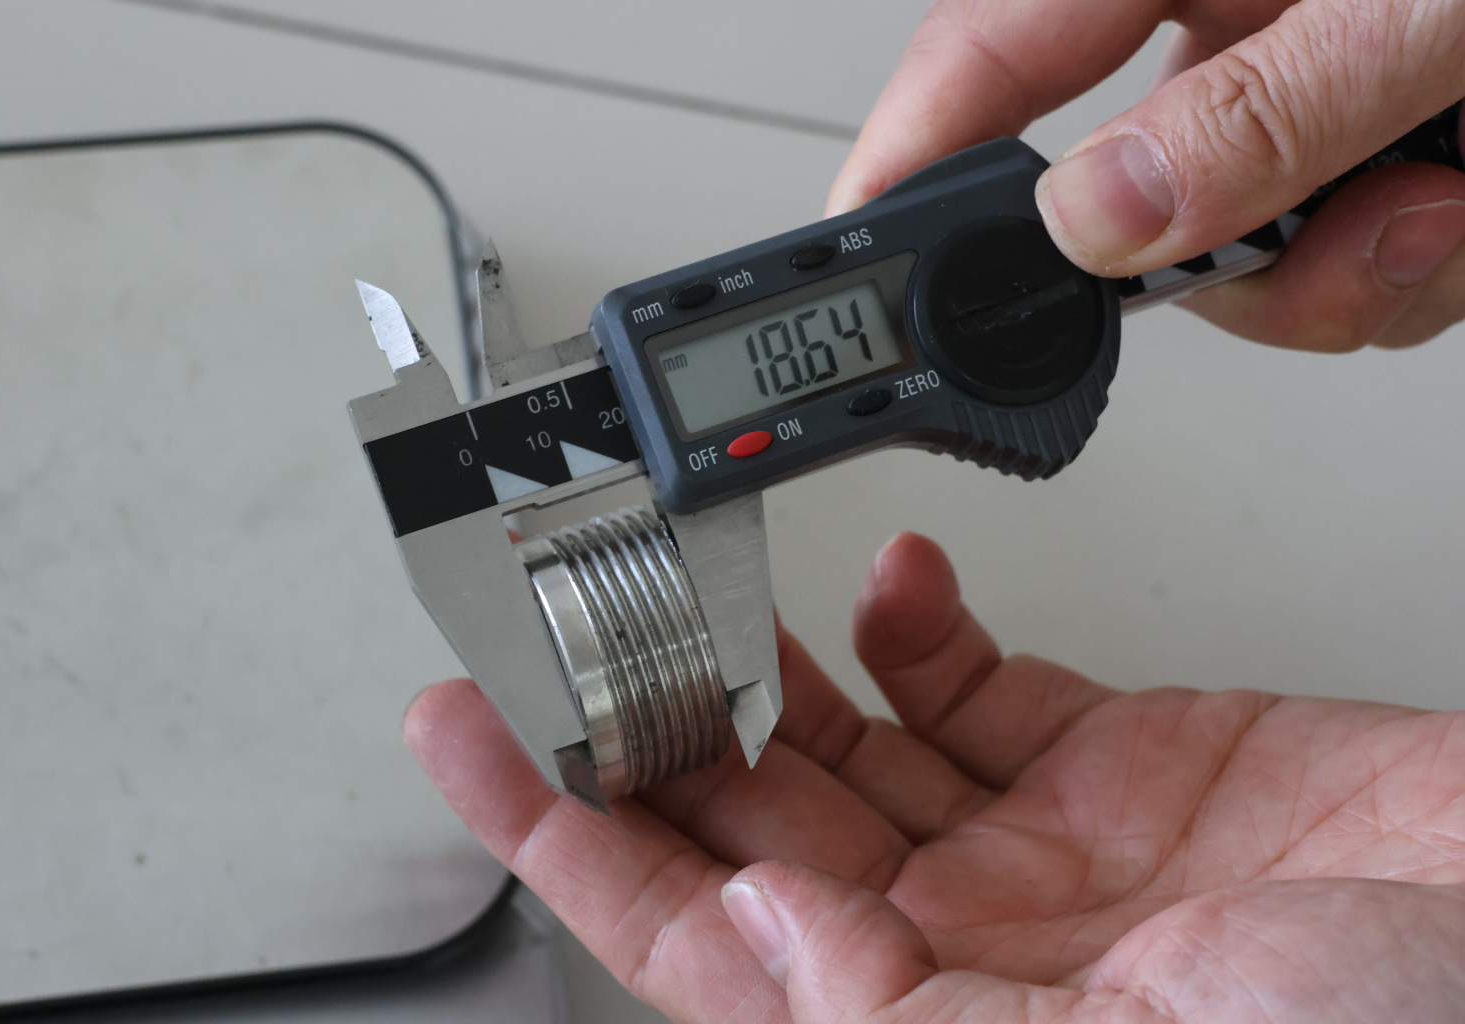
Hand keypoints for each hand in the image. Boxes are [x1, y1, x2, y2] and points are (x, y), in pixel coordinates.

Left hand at [405, 532, 1464, 1022]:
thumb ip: (904, 1019)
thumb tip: (758, 938)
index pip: (688, 936)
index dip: (559, 835)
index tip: (465, 737)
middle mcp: (967, 950)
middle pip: (748, 824)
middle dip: (644, 725)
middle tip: (562, 631)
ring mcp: (1041, 853)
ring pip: (844, 746)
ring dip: (761, 665)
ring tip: (691, 591)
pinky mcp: (1124, 764)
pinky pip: (978, 687)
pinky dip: (920, 628)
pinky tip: (891, 586)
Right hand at [827, 0, 1464, 351]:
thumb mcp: (1435, 0)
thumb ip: (1278, 104)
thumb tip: (1106, 217)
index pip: (985, 53)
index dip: (908, 162)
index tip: (854, 260)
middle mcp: (1232, 7)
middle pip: (1118, 191)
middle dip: (1218, 267)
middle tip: (1310, 249)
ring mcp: (1300, 75)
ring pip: (1236, 249)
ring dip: (1347, 277)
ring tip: (1447, 206)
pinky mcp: (1370, 126)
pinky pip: (1335, 250)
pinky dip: (1410, 265)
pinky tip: (1462, 203)